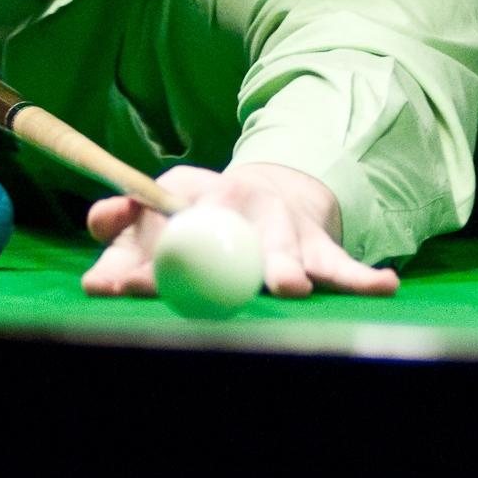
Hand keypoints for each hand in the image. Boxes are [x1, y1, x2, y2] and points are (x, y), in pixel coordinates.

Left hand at [81, 163, 399, 300]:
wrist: (268, 191)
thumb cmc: (204, 209)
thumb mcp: (159, 208)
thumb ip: (122, 227)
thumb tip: (92, 258)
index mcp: (198, 203)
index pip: (166, 233)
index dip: (140, 263)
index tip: (117, 286)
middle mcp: (244, 217)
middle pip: (236, 246)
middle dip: (228, 264)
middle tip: (223, 282)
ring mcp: (285, 235)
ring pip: (290, 258)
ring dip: (289, 271)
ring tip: (292, 285)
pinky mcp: (319, 250)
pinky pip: (345, 267)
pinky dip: (365, 277)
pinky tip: (385, 285)